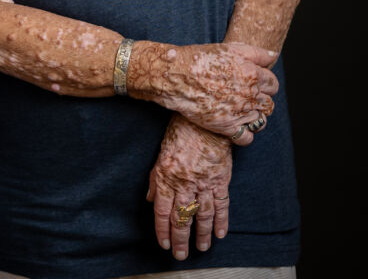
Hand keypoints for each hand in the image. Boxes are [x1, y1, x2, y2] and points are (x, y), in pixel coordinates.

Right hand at [130, 41, 276, 140]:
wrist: (176, 76)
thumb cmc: (201, 59)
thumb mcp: (230, 48)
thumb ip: (256, 52)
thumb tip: (273, 54)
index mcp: (252, 74)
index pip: (273, 84)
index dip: (265, 84)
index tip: (255, 84)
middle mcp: (250, 94)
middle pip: (269, 104)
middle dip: (261, 101)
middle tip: (247, 98)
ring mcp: (239, 112)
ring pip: (260, 121)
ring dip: (255, 118)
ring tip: (242, 112)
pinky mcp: (227, 126)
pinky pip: (246, 138)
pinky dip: (243, 135)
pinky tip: (234, 125)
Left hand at [148, 114, 230, 260]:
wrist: (203, 117)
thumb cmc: (180, 133)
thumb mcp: (161, 154)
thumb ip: (156, 179)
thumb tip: (151, 200)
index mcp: (167, 176)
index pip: (163, 211)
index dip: (162, 230)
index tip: (163, 243)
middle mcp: (185, 182)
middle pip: (182, 217)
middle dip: (180, 239)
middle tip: (180, 255)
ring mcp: (204, 182)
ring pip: (202, 215)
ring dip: (202, 234)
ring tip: (201, 248)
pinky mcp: (221, 179)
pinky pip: (222, 205)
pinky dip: (222, 221)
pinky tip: (219, 234)